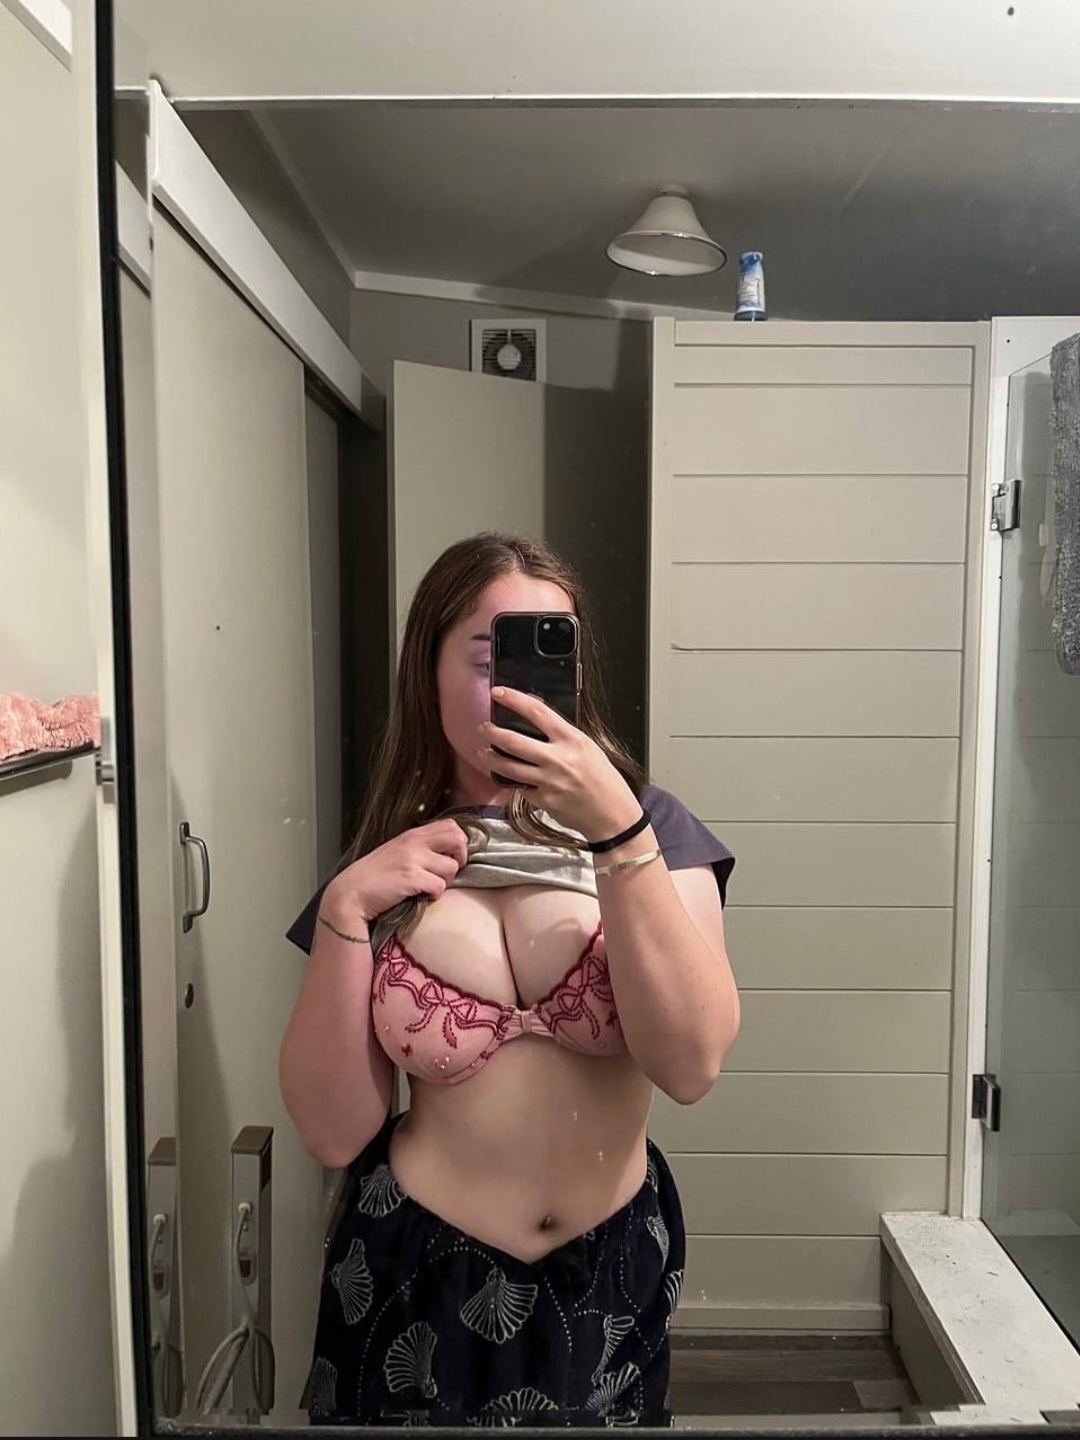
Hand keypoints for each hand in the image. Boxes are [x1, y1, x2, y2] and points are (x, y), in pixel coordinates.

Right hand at [321, 819, 469, 923]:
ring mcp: (412, 860)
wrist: (350, 894)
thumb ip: (418, 848)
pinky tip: (422, 896)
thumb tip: (446, 853)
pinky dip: (435, 895)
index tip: (450, 857)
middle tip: (448, 871)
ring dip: (446, 881)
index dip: (458, 841)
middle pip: (457, 838)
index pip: (451, 825)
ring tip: (429, 886)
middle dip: (460, 857)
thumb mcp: (396, 852)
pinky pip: (439, 886)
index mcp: (411, 834)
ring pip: (452, 867)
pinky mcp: (410, 878)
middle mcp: (413, 843)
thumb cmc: (373, 877)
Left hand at [479, 687, 641, 840]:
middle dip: (493, 732)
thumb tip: (537, 724)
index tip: (499, 693)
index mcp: (572, 740)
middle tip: (484, 727)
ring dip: (491, 758)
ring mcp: (549, 781)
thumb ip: (563, 736)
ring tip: (484, 752)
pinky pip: (520, 787)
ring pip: (509, 767)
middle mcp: (559, 759)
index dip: (514, 700)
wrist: (613, 814)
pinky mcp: (543, 801)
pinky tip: (506, 776)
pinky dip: (511, 781)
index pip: (537, 712)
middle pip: (514, 741)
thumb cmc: (604, 780)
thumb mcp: (588, 748)